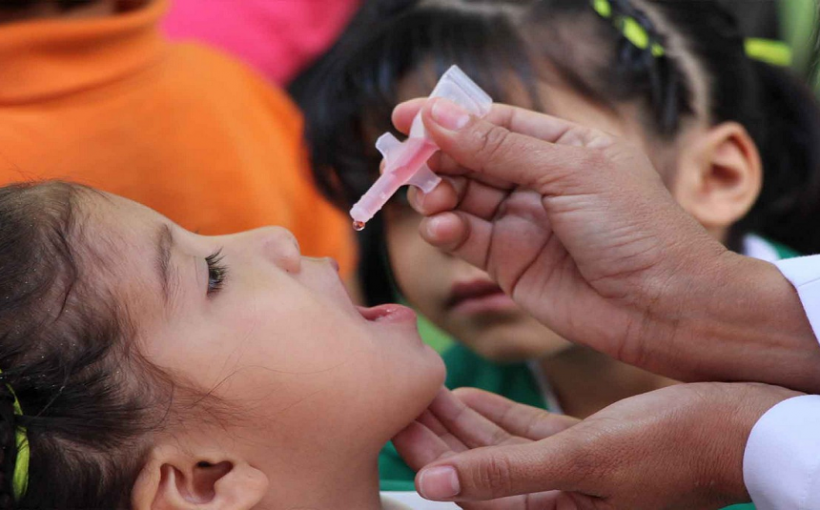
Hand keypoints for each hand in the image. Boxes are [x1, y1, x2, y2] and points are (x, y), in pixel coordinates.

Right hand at [392, 99, 819, 391]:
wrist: (663, 308)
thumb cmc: (634, 229)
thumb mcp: (568, 171)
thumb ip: (498, 147)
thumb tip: (436, 116)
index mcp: (561, 146)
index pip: (491, 123)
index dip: (447, 119)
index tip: (403, 118)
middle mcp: (537, 182)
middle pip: (468, 159)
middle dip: (435, 160)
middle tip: (405, 166)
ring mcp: (521, 223)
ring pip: (460, 199)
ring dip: (437, 196)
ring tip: (433, 201)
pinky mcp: (509, 263)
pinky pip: (465, 238)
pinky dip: (446, 231)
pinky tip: (443, 229)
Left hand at [393, 384, 799, 509]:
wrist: (740, 426)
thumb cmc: (673, 447)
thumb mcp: (582, 460)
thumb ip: (506, 473)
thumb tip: (438, 483)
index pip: (473, 491)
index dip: (432, 457)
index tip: (398, 422)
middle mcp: (560, 503)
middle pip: (480, 468)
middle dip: (440, 434)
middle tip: (402, 399)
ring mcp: (572, 476)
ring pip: (500, 448)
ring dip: (463, 421)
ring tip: (427, 390)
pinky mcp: (587, 450)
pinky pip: (529, 435)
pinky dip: (499, 416)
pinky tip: (468, 395)